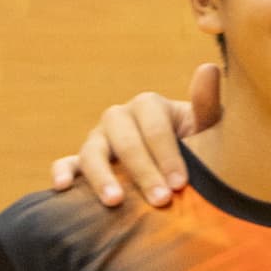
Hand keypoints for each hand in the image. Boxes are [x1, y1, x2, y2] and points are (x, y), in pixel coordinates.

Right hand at [45, 61, 219, 209]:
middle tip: (161, 200)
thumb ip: (206, 103)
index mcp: (149, 106)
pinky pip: (67, 163)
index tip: (180, 184)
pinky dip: (62, 172)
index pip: (154, 127)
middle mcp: (119, 118)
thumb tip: (208, 68)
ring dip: (102, 177)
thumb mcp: (208, 128)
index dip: (167, 155)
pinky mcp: (82, 162)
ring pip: (93, 152)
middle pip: (124, 141)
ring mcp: (99, 139)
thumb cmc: (201, 146)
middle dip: (143, 172)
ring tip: (115, 202)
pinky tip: (62, 187)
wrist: (187, 167)